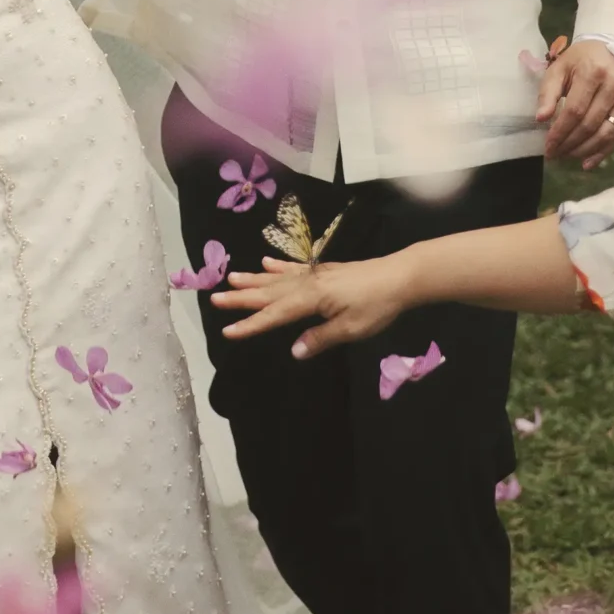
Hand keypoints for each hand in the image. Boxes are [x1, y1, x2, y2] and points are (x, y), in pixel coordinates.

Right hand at [214, 252, 416, 360]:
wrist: (398, 277)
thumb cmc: (376, 305)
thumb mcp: (350, 329)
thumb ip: (320, 339)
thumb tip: (294, 351)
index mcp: (311, 299)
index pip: (275, 315)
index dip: (251, 324)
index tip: (227, 330)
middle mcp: (307, 283)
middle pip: (269, 292)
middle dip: (242, 297)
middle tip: (215, 298)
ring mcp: (315, 274)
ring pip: (277, 278)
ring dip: (253, 279)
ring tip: (231, 278)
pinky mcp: (324, 271)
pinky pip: (294, 268)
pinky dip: (278, 266)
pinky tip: (266, 263)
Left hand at [536, 37, 613, 168]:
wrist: (611, 49)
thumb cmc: (580, 60)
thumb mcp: (559, 68)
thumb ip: (548, 92)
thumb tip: (541, 119)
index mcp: (593, 72)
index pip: (575, 110)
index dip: (560, 132)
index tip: (547, 146)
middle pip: (590, 124)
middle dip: (569, 144)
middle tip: (554, 154)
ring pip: (606, 134)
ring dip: (584, 151)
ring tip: (567, 156)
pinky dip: (602, 152)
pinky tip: (587, 163)